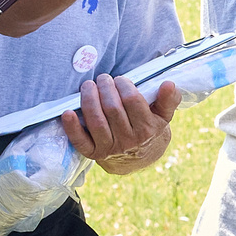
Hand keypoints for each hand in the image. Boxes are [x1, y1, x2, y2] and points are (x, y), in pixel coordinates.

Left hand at [61, 76, 178, 168]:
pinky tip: (67, 112)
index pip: (132, 101)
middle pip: (112, 108)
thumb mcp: (163, 115)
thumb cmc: (149, 127)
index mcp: (147, 130)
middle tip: (103, 78)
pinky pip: (80, 140)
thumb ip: (168, 100)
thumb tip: (169, 84)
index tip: (120, 79)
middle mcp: (128, 141)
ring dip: (89, 99)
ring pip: (96, 120)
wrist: (138, 157)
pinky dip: (71, 127)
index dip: (124, 85)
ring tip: (88, 85)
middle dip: (105, 88)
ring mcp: (109, 148)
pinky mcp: (93, 154)